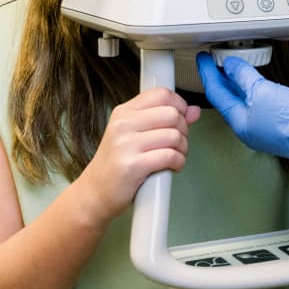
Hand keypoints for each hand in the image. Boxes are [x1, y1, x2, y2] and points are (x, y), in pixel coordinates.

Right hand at [78, 87, 200, 222]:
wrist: (94, 194)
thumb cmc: (117, 163)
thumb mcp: (136, 134)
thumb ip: (164, 120)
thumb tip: (195, 110)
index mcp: (124, 112)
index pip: (162, 94)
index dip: (180, 105)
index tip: (181, 118)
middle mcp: (123, 124)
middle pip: (172, 114)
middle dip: (184, 129)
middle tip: (178, 143)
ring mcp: (126, 145)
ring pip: (174, 135)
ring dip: (183, 148)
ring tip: (175, 156)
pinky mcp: (132, 166)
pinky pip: (170, 156)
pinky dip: (179, 162)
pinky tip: (173, 166)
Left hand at [197, 53, 288, 169]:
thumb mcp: (263, 92)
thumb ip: (244, 77)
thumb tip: (231, 66)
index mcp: (239, 122)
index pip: (216, 94)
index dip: (209, 73)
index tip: (203, 60)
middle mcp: (249, 127)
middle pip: (228, 98)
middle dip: (221, 78)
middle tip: (215, 61)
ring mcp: (263, 127)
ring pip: (244, 100)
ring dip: (237, 82)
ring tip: (233, 67)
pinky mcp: (278, 124)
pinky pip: (259, 103)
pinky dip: (254, 89)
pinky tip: (258, 82)